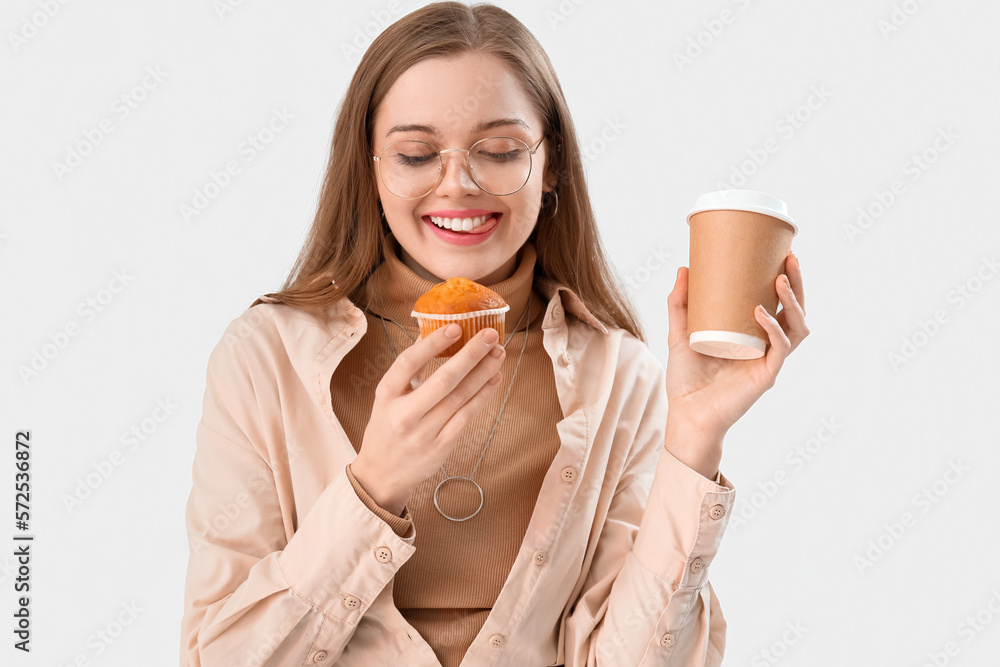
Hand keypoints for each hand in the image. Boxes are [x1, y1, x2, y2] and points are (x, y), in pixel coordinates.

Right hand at [350, 324, 505, 514]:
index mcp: (387, 395)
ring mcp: (425, 432)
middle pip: (443, 380)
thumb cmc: (387, 428)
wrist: (381, 474)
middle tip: (490, 335)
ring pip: (460, 397)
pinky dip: (483, 395)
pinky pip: (467, 416)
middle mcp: (405, 414)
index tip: (455, 327)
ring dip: (483, 372)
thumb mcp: (388, 397)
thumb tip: (433, 333)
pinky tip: (494, 378)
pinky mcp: (442, 445)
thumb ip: (410, 370)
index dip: (432, 344)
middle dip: (470, 355)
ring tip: (498, 352)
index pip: (408, 363)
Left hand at [664, 253, 809, 473]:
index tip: (782, 252)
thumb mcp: (679, 333)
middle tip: (790, 259)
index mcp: (752, 335)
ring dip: (793, 303)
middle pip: (795, 311)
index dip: (786, 279)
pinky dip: (774, 328)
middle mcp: (766, 346)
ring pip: (797, 328)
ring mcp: (768, 360)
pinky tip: (762, 312)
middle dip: (797, 284)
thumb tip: (684, 268)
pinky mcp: (765, 375)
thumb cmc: (685, 378)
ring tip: (780, 280)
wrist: (685, 413)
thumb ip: (680, 304)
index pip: (778, 303)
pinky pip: (780, 348)